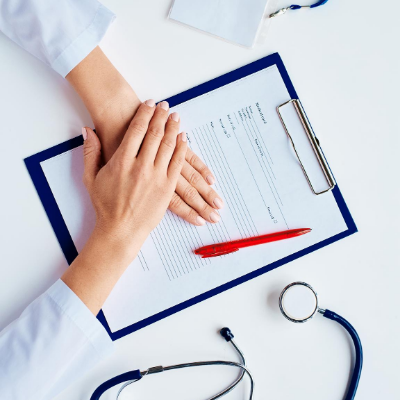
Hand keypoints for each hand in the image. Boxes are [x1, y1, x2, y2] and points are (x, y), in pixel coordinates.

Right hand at [66, 47, 222, 226]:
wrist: (120, 230)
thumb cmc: (105, 206)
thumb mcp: (91, 178)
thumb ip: (90, 152)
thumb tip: (87, 131)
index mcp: (122, 161)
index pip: (137, 129)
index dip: (145, 113)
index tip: (150, 104)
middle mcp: (141, 166)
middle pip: (155, 133)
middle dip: (162, 116)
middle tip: (167, 106)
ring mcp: (156, 177)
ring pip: (169, 145)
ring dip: (174, 128)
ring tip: (176, 117)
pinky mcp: (167, 187)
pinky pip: (178, 163)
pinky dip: (182, 148)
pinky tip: (183, 138)